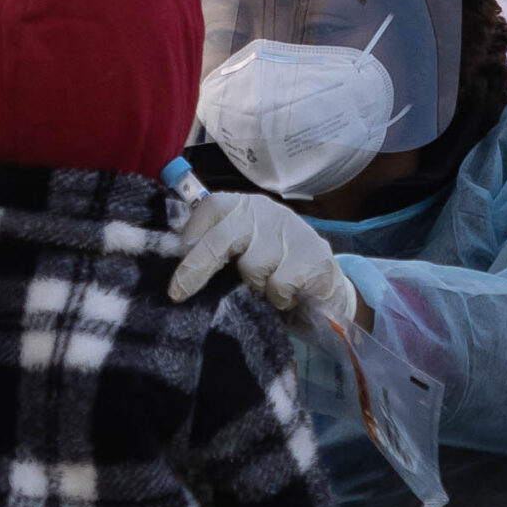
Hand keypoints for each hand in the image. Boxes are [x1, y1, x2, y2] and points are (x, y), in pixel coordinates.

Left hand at [168, 191, 360, 327]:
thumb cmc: (276, 270)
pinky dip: (279, 299)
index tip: (178, 259)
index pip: (211, 207)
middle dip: (197, 267)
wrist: (328, 288)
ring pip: (253, 267)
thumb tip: (177, 259)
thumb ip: (218, 249)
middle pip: (224, 237)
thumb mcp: (245, 252)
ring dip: (255, 288)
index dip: (191, 234)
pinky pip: (278, 285)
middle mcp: (267, 213)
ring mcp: (291, 232)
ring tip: (267, 290)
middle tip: (178, 293)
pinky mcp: (311, 256)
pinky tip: (289, 296)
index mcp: (246, 207)